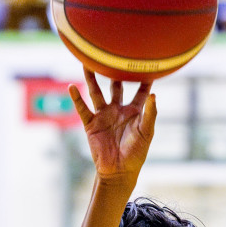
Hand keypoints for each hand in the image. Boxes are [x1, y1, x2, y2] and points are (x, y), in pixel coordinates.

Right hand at [68, 67, 155, 183]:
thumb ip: (149, 113)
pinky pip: (82, 109)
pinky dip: (76, 98)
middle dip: (113, 72)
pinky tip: (71, 87)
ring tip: (86, 63)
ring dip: (91, 79)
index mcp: (134, 111)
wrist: (118, 171)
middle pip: (115, 86)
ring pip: (96, 92)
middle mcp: (118, 110)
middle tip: (112, 55)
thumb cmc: (136, 153)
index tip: (148, 63)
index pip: (140, 91)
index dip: (144, 79)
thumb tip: (154, 94)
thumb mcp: (146, 132)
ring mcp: (103, 116)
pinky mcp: (91, 124)